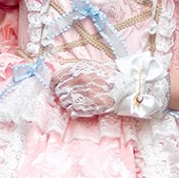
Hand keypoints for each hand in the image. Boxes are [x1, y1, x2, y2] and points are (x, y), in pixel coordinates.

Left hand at [50, 52, 170, 119]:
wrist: (125, 88)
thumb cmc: (110, 76)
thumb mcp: (91, 66)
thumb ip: (75, 71)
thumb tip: (62, 78)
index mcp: (77, 70)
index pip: (55, 78)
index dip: (52, 85)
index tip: (53, 90)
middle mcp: (77, 82)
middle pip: (59, 92)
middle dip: (62, 95)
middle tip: (69, 96)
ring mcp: (81, 95)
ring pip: (64, 103)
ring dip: (68, 103)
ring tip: (79, 101)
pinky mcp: (87, 107)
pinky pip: (71, 111)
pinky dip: (73, 111)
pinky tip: (81, 108)